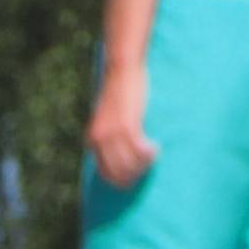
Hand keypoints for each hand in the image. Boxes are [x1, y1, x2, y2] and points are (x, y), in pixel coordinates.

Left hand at [90, 61, 158, 186]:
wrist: (122, 68)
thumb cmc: (119, 92)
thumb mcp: (108, 118)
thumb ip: (110, 136)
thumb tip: (123, 157)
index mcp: (93, 140)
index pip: (106, 175)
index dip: (123, 180)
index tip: (137, 175)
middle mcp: (99, 139)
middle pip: (119, 173)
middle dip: (136, 174)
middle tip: (148, 164)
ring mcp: (112, 133)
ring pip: (131, 165)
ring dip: (145, 164)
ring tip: (153, 153)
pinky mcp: (127, 126)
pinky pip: (140, 151)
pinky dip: (149, 153)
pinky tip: (155, 146)